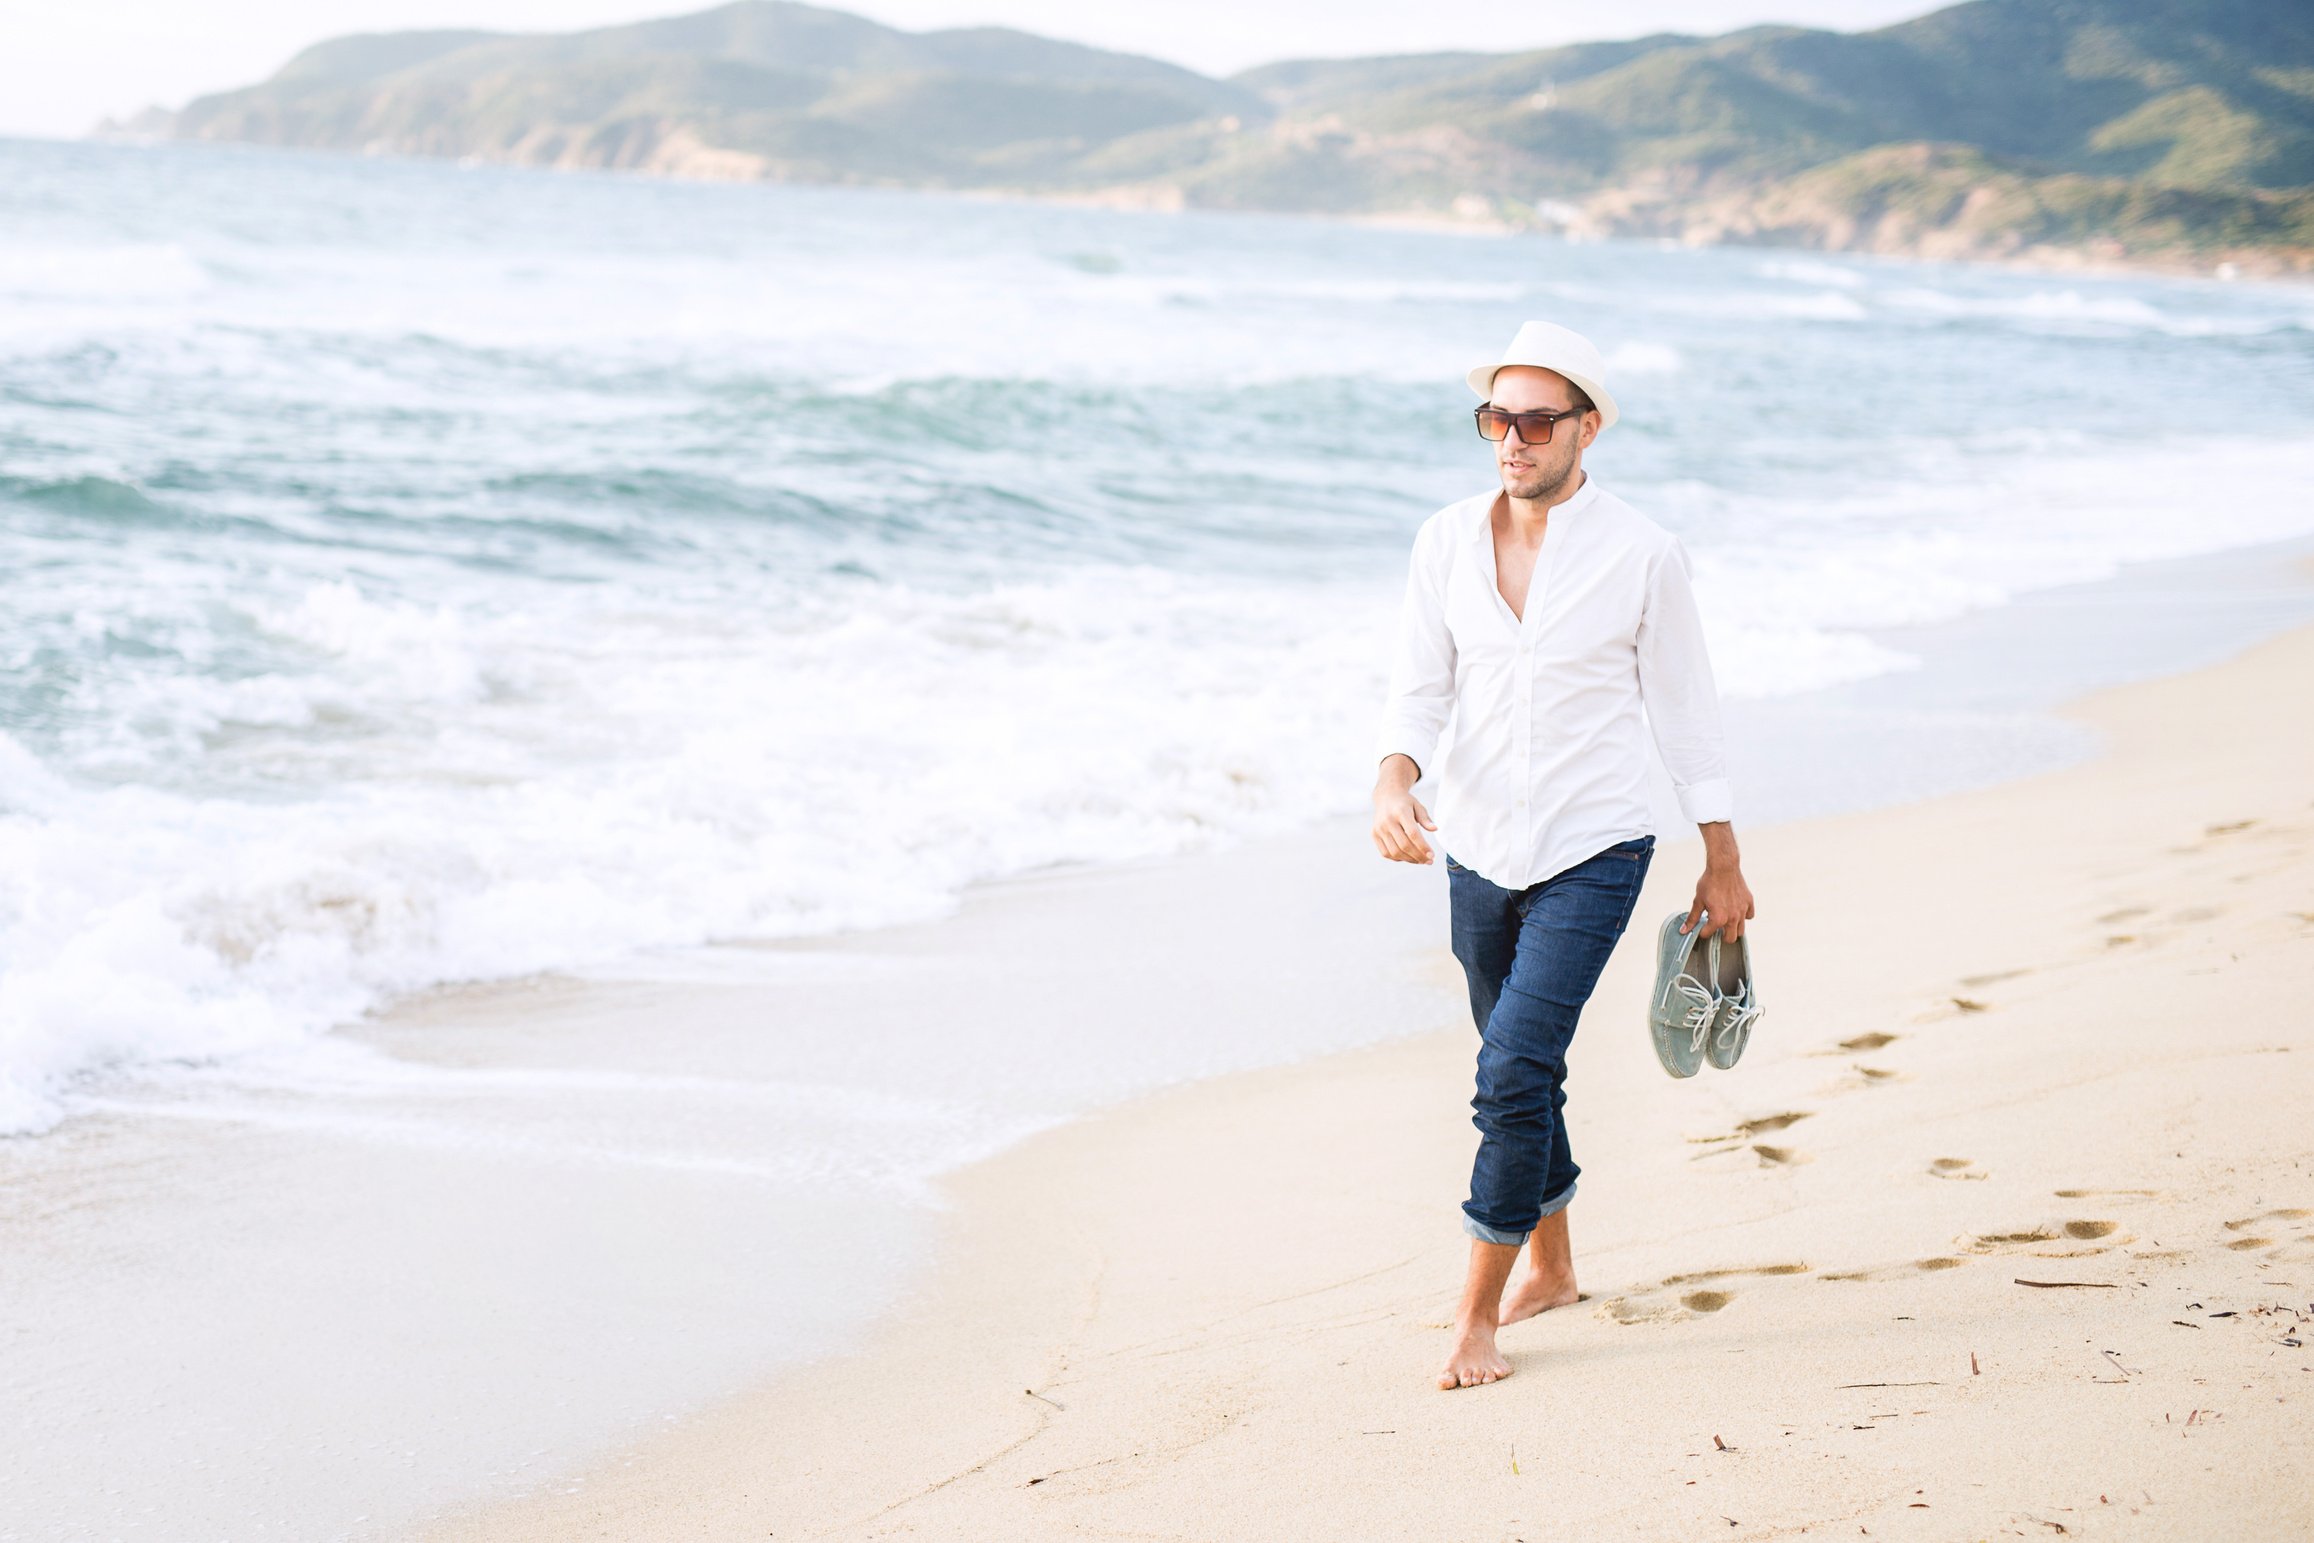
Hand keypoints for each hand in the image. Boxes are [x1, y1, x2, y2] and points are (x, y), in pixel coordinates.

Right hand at [1370, 756, 1437, 864]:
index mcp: (1401, 811)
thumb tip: (1435, 829)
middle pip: (1404, 845)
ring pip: (1395, 852)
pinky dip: (1398, 858)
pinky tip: (1408, 857)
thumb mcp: (1418, 806)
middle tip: (1429, 861)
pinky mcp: (1374, 834)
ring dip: (1409, 859)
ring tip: (1420, 860)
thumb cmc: (1405, 803)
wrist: (1386, 797)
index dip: (1423, 847)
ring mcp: (1379, 828)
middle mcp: (1387, 820)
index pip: (1413, 834)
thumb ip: (1425, 819)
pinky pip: (1386, 853)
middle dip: (1418, 856)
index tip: (1432, 855)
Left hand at [1683, 823, 1754, 939]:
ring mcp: (1742, 911)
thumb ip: (1692, 918)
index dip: (1702, 931)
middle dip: (1721, 936)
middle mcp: (1733, 918)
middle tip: (1715, 928)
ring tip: (1725, 921)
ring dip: (1733, 928)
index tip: (1701, 926)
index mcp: (1718, 919)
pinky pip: (1749, 916)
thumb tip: (1684, 930)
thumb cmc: (1709, 882)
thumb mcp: (1698, 901)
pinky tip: (1736, 911)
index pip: (1709, 934)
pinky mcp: (1749, 902)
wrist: (1723, 867)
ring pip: (1741, 930)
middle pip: (1730, 938)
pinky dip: (1744, 916)